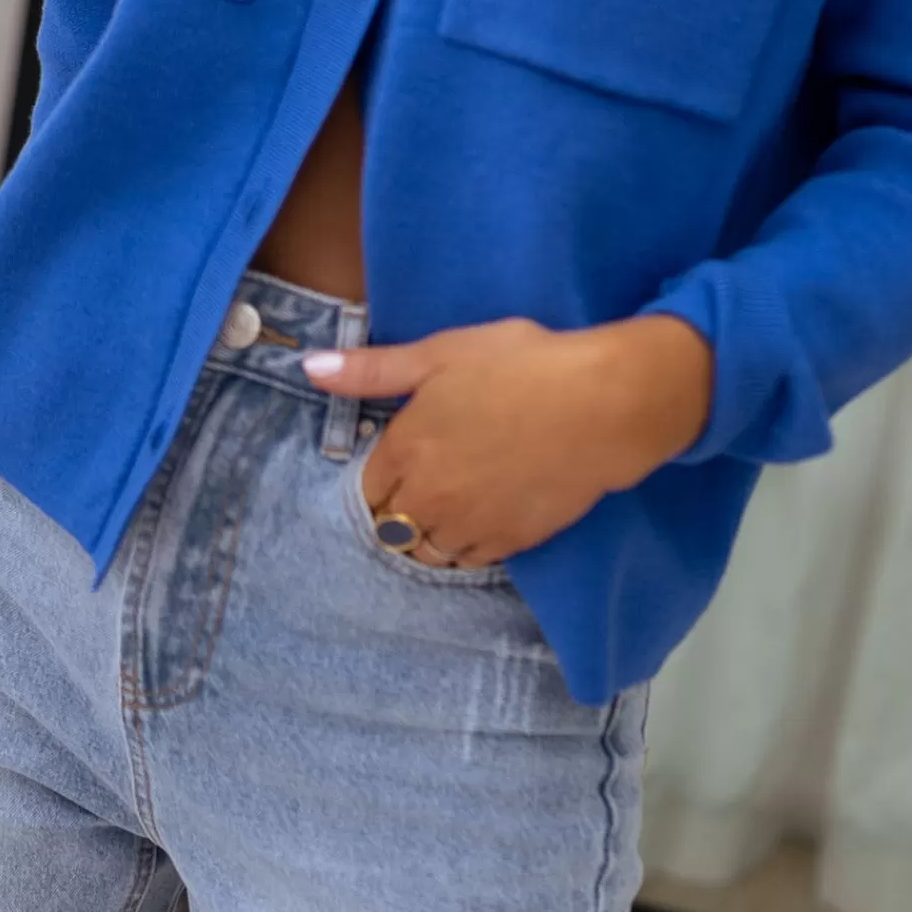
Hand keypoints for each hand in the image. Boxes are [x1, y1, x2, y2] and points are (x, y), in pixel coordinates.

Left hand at [305, 313, 713, 569]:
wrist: (603, 404)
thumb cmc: (522, 365)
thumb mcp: (443, 352)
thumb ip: (373, 369)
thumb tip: (308, 368)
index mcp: (404, 449)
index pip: (368, 485)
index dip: (386, 472)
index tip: (406, 457)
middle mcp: (427, 498)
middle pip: (392, 525)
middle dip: (401, 507)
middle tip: (432, 479)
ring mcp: (468, 526)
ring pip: (427, 549)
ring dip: (431, 532)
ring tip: (457, 501)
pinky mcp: (509, 543)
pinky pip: (469, 560)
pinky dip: (468, 544)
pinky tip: (486, 515)